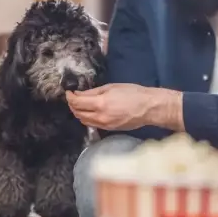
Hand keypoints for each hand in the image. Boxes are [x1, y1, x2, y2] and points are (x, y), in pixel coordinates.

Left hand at [65, 83, 181, 130]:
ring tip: (81, 104)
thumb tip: (79, 94)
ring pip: (83, 121)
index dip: (69, 97)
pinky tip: (90, 111)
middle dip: (72, 105)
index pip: (76, 103)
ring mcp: (104, 125)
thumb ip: (93, 92)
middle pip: (77, 113)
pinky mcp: (108, 129)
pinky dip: (87, 118)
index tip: (68, 92)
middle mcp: (99, 117)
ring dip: (78, 112)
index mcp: (100, 104)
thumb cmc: (132, 93)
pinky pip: (92, 124)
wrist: (148, 108)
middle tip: (73, 97)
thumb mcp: (111, 87)